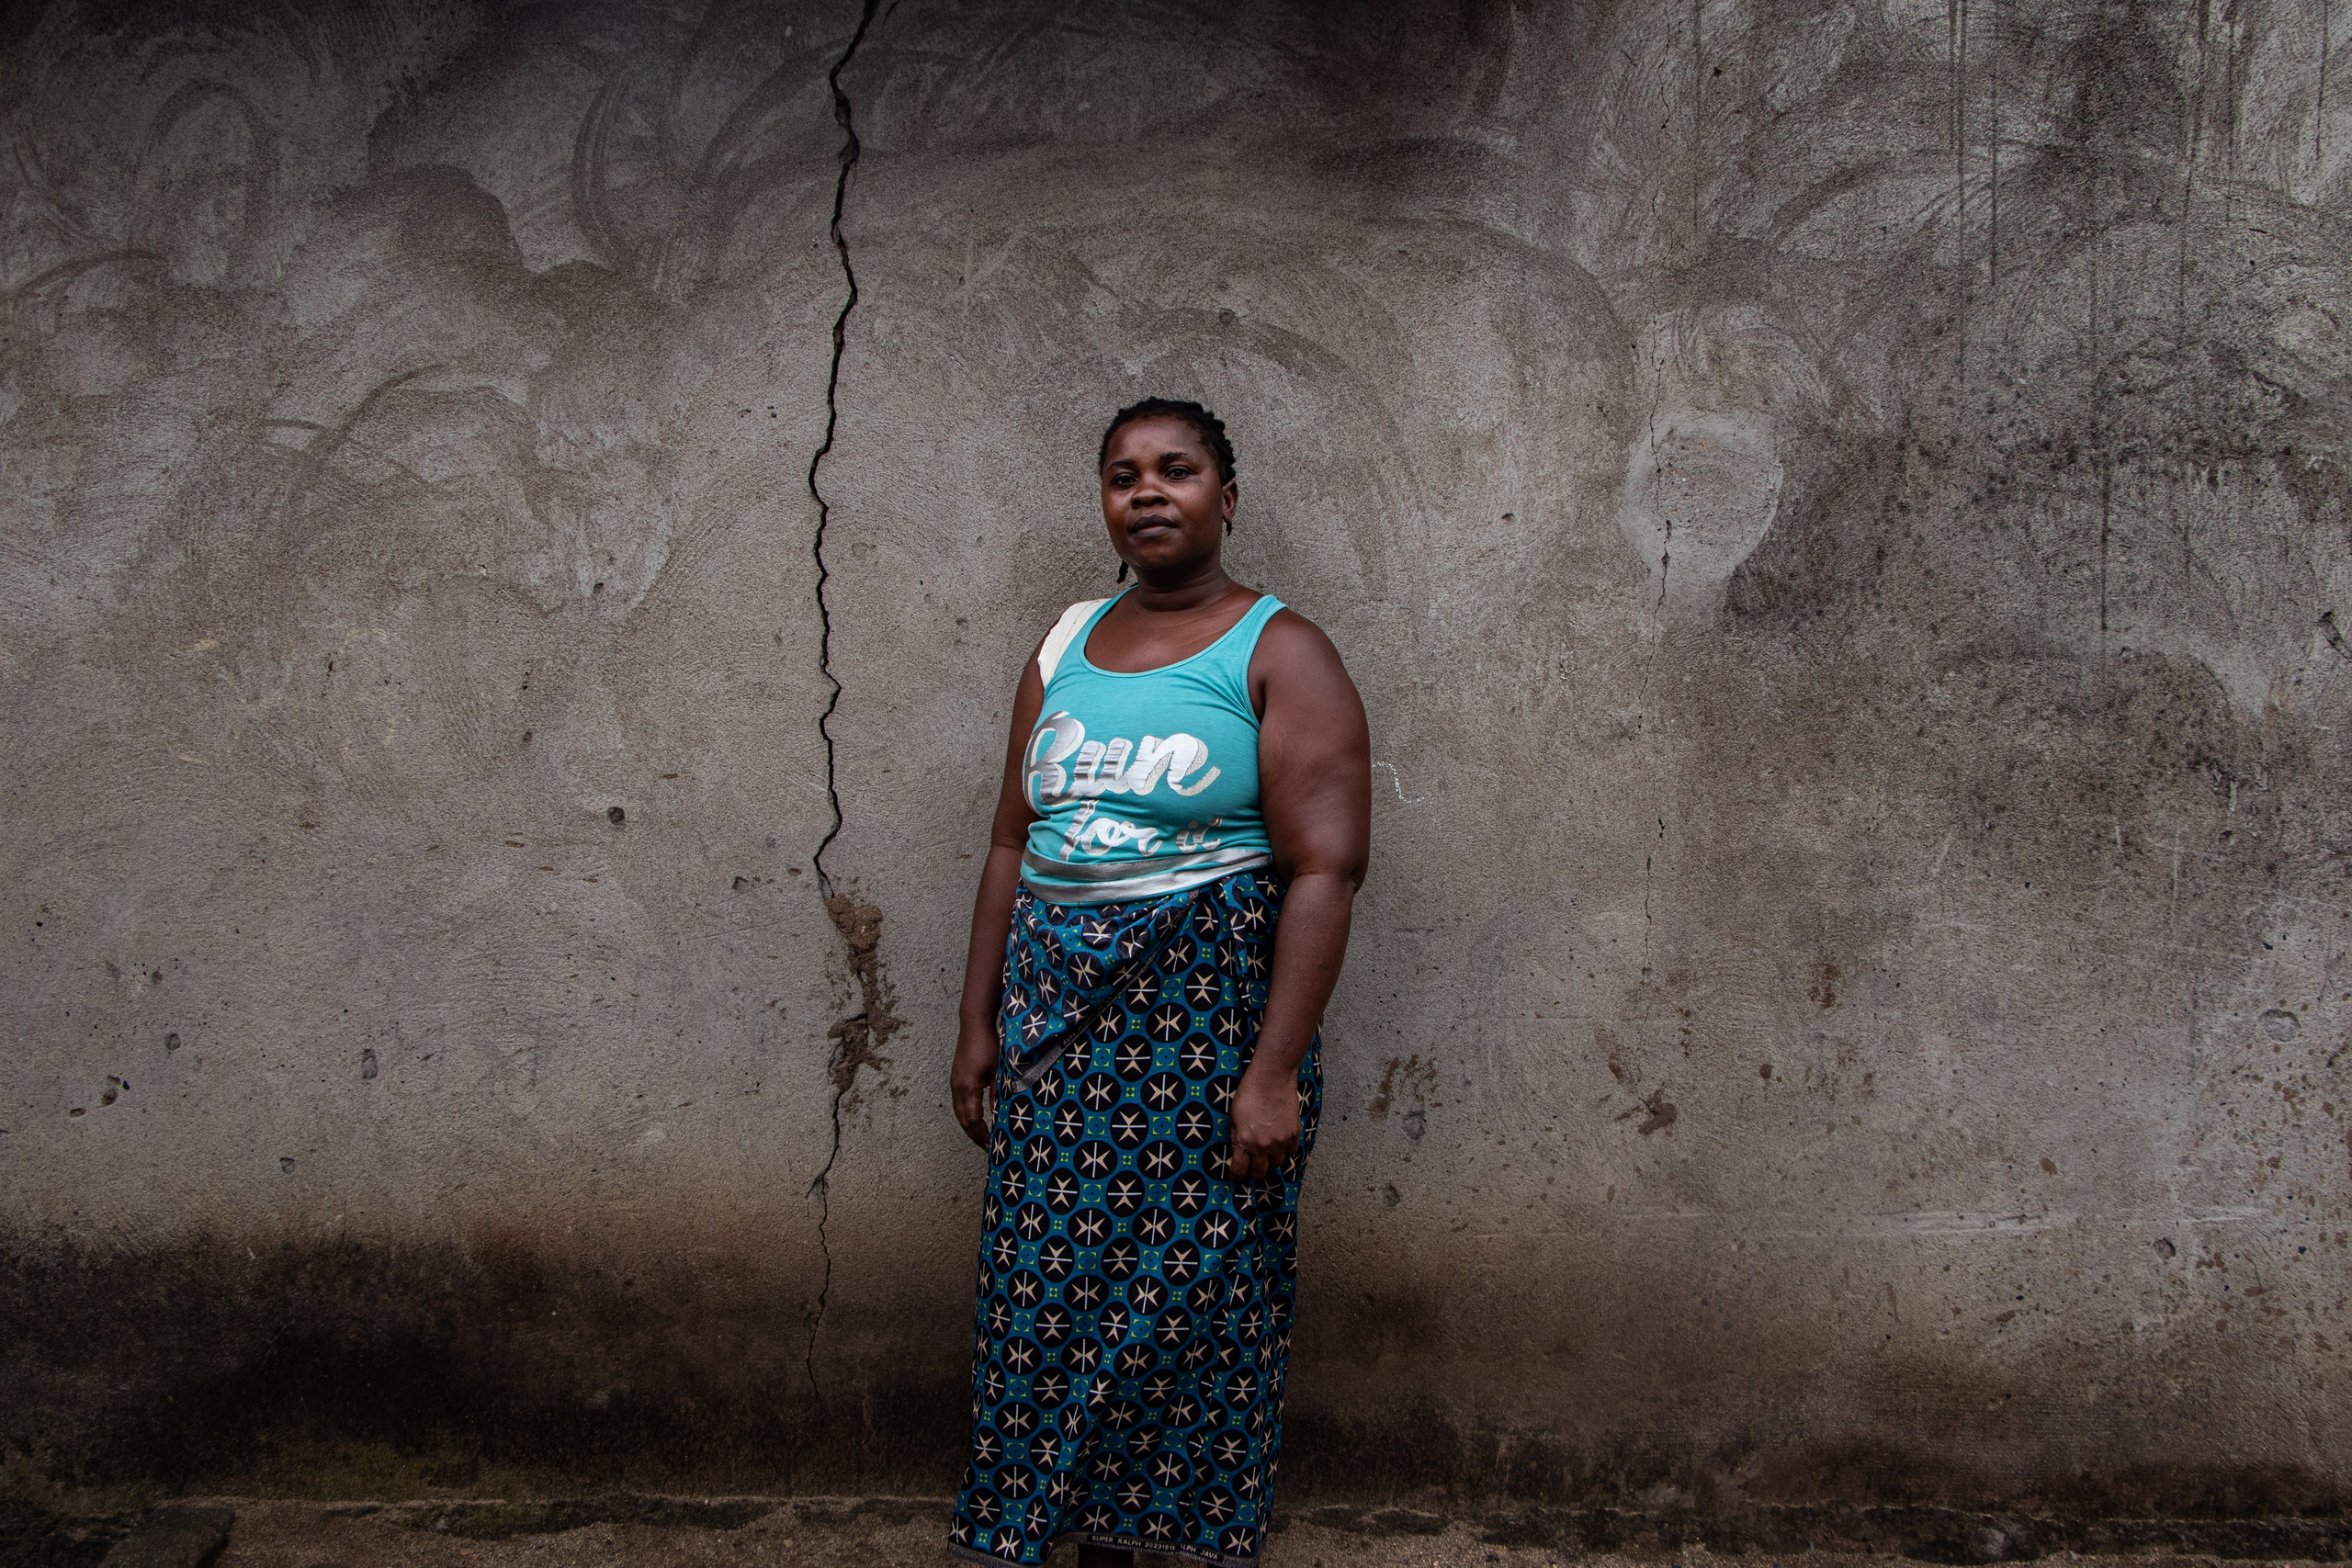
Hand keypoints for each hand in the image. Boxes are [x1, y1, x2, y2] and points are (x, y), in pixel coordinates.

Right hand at [951, 1018, 999, 1147]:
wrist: (974, 1023)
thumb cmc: (988, 1044)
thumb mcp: (998, 1070)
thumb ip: (998, 1093)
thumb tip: (1001, 1115)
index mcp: (967, 1087)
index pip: (973, 1120)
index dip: (981, 1135)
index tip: (991, 1145)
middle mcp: (957, 1087)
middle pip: (963, 1120)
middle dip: (974, 1135)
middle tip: (987, 1146)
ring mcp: (955, 1082)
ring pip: (959, 1112)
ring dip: (969, 1126)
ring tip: (981, 1136)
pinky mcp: (956, 1077)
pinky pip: (959, 1103)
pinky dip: (966, 1115)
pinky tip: (976, 1117)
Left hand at [1227, 1065, 1300, 1182]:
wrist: (1271, 1079)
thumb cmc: (1249, 1094)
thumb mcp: (1232, 1117)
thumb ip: (1235, 1138)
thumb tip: (1237, 1152)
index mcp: (1244, 1142)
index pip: (1240, 1170)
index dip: (1237, 1176)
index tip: (1237, 1176)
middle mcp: (1263, 1146)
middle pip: (1259, 1172)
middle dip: (1253, 1172)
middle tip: (1251, 1168)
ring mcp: (1280, 1141)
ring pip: (1276, 1165)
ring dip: (1269, 1163)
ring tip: (1265, 1157)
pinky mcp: (1293, 1134)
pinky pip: (1290, 1154)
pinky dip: (1284, 1154)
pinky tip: (1278, 1148)